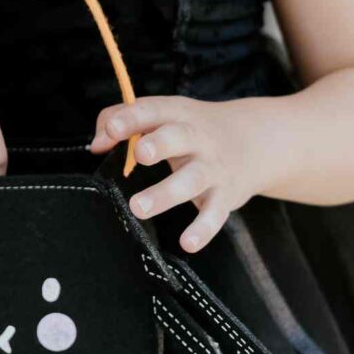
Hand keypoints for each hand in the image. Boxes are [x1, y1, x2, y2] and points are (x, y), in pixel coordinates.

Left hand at [89, 96, 258, 252]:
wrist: (257, 141)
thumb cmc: (194, 128)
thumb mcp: (165, 115)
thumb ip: (124, 120)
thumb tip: (96, 144)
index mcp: (176, 113)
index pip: (152, 110)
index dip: (131, 118)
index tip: (112, 129)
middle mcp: (196, 138)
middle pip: (177, 137)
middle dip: (159, 144)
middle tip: (139, 155)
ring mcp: (212, 167)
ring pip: (191, 179)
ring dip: (166, 193)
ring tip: (139, 207)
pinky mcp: (225, 195)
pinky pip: (215, 214)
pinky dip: (203, 229)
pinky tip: (187, 242)